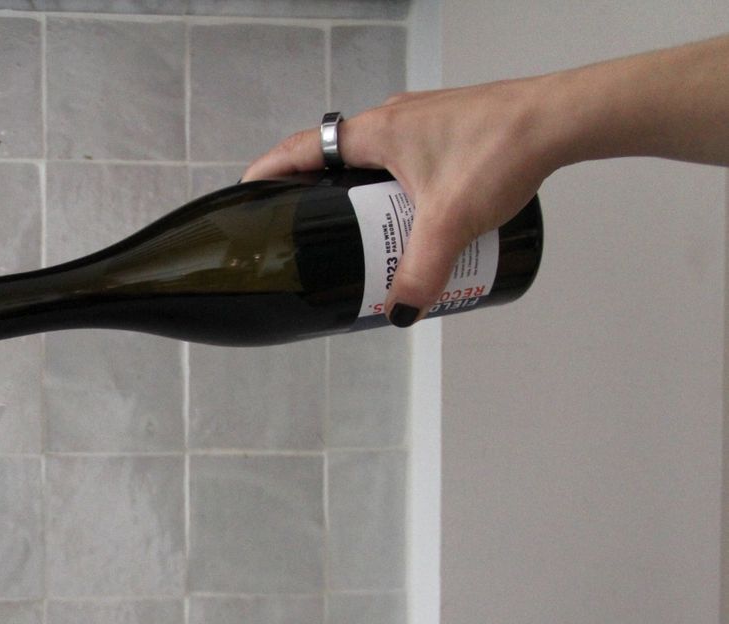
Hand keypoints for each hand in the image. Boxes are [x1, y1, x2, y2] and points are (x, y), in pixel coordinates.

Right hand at [242, 77, 560, 325]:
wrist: (564, 119)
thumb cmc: (502, 151)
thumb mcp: (450, 224)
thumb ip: (421, 274)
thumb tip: (400, 315)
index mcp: (376, 132)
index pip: (304, 149)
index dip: (271, 171)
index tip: (249, 192)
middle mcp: (395, 118)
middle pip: (339, 158)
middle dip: (325, 196)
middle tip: (320, 233)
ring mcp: (426, 119)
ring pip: (380, 158)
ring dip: (368, 192)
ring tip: (373, 233)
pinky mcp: (454, 126)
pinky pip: (411, 156)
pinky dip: (403, 184)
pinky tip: (422, 211)